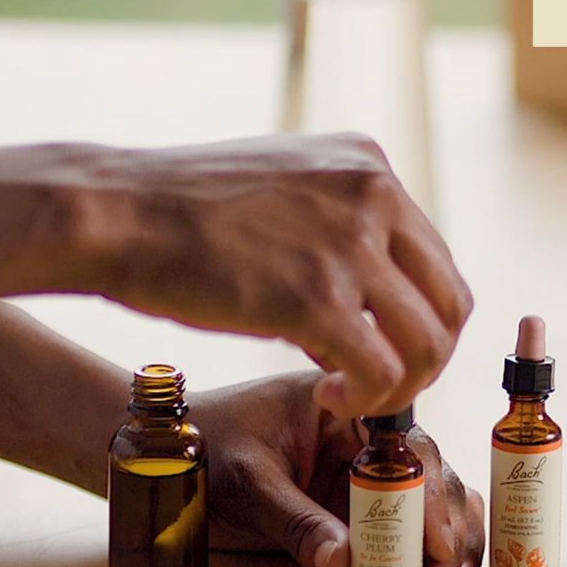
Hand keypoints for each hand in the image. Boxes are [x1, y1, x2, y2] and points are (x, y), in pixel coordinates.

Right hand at [0, 134, 472, 419]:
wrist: (116, 212)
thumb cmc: (183, 209)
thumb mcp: (282, 186)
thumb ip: (337, 219)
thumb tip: (369, 285)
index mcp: (368, 167)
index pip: (434, 257)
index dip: (417, 316)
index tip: (380, 344)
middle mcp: (374, 195)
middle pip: (450, 300)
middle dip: (426, 356)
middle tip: (381, 384)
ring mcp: (350, 244)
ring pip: (429, 342)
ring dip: (399, 385)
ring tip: (348, 396)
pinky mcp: (318, 296)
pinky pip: (382, 371)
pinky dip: (364, 399)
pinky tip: (325, 397)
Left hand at [189, 371, 484, 566]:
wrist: (169, 455)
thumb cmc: (207, 447)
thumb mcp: (247, 480)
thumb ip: (294, 519)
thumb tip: (342, 564)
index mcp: (347, 408)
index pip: (406, 445)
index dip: (430, 492)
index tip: (434, 541)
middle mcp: (367, 440)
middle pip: (433, 478)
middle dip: (447, 531)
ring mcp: (365, 478)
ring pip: (433, 507)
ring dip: (449, 550)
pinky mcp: (356, 513)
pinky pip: (404, 534)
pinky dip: (425, 560)